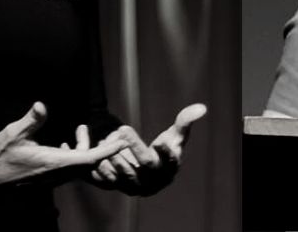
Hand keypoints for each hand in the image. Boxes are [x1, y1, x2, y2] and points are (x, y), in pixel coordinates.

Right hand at [0, 102, 127, 188]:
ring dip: (85, 151)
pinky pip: (68, 170)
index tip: (121, 143)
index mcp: (52, 163)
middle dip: (98, 148)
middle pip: (87, 164)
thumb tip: (41, 105)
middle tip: (100, 130)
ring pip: (78, 167)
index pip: (88, 159)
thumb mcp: (13, 134)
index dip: (107, 150)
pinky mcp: (46, 179)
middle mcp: (55, 174)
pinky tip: (65, 146)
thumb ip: (31, 120)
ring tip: (81, 131)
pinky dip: (74, 157)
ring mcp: (51, 179)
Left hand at [77, 103, 206, 195]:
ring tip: (106, 140)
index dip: (166, 152)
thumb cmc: (164, 149)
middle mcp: (155, 182)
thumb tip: (201, 107)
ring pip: (126, 176)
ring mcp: (138, 187)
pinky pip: (111, 182)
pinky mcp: (121, 188)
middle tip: (123, 128)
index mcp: (169, 169)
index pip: (169, 160)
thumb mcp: (175, 136)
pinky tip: (95, 154)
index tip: (160, 140)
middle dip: (134, 147)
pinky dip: (102, 170)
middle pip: (145, 166)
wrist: (149, 171)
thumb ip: (185, 122)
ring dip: (115, 159)